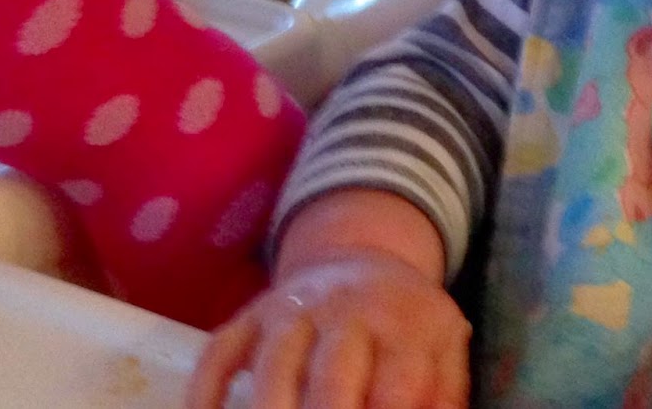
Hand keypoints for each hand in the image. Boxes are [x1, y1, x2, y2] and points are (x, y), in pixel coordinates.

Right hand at [185, 248, 471, 408]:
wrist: (361, 256)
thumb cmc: (406, 322)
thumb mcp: (444, 347)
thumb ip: (445, 395)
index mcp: (404, 324)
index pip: (398, 386)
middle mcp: (346, 311)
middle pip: (334, 374)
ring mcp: (292, 310)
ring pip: (274, 364)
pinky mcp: (249, 316)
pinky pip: (219, 353)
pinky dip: (206, 392)